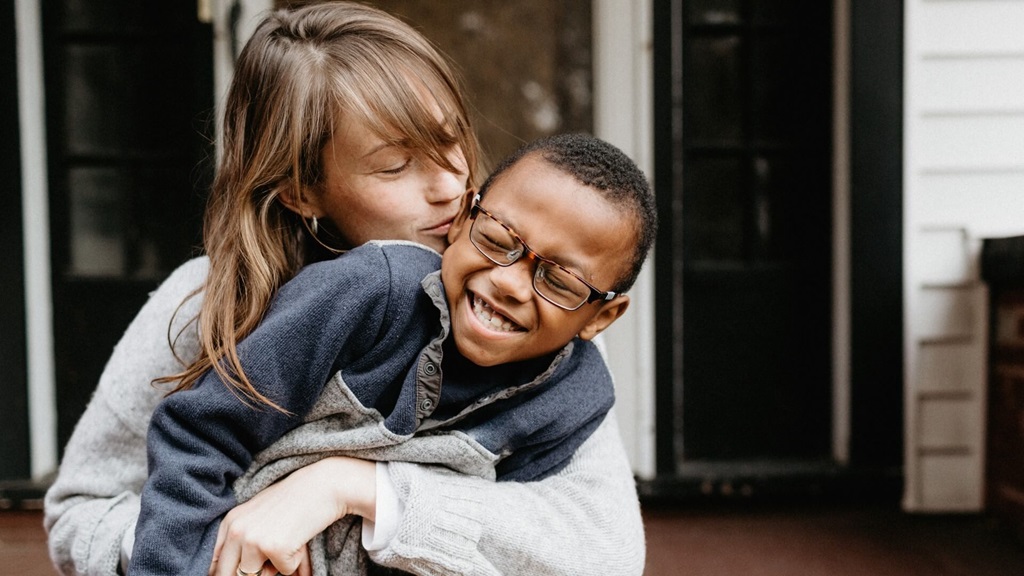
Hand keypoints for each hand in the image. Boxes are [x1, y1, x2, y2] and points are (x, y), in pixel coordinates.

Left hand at [208, 456, 376, 575]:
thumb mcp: (260, 515)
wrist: (324, 485)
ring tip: (289, 541)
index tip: (241, 570)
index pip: (214, 562)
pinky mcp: (275, 549)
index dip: (224, 572)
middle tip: (273, 553)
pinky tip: (301, 539)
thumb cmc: (295, 501)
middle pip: (228, 574)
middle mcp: (237, 530)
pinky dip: (296, 562)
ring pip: (257, 575)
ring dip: (274, 567)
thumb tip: (239, 572)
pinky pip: (285, 572)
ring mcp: (254, 540)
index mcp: (230, 521)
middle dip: (250, 574)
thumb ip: (243, 539)